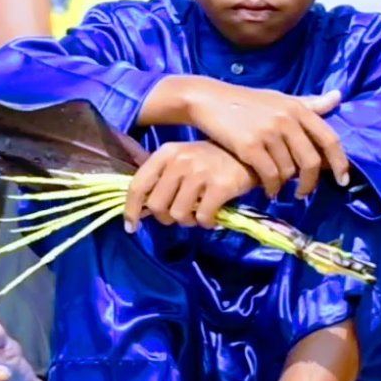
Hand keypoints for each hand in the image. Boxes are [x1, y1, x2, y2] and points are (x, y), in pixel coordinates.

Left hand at [124, 140, 254, 231]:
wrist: (249, 154)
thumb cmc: (210, 161)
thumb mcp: (182, 161)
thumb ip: (162, 180)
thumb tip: (141, 210)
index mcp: (166, 153)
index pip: (138, 185)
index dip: (131, 210)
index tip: (131, 227)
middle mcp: (179, 161)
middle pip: (157, 206)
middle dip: (166, 218)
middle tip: (181, 215)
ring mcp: (199, 172)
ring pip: (178, 215)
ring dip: (188, 221)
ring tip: (198, 214)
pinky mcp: (219, 186)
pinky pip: (202, 218)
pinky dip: (207, 223)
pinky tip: (213, 217)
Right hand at [182, 78, 348, 198]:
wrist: (208, 99)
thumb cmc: (246, 101)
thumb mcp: (279, 98)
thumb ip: (309, 102)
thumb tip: (338, 97)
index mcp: (297, 108)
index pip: (329, 139)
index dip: (340, 163)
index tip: (343, 180)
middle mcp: (286, 119)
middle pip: (311, 161)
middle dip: (310, 183)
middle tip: (303, 192)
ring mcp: (268, 132)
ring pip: (288, 171)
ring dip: (284, 183)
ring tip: (277, 185)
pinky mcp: (249, 146)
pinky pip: (269, 175)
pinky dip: (270, 187)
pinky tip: (267, 189)